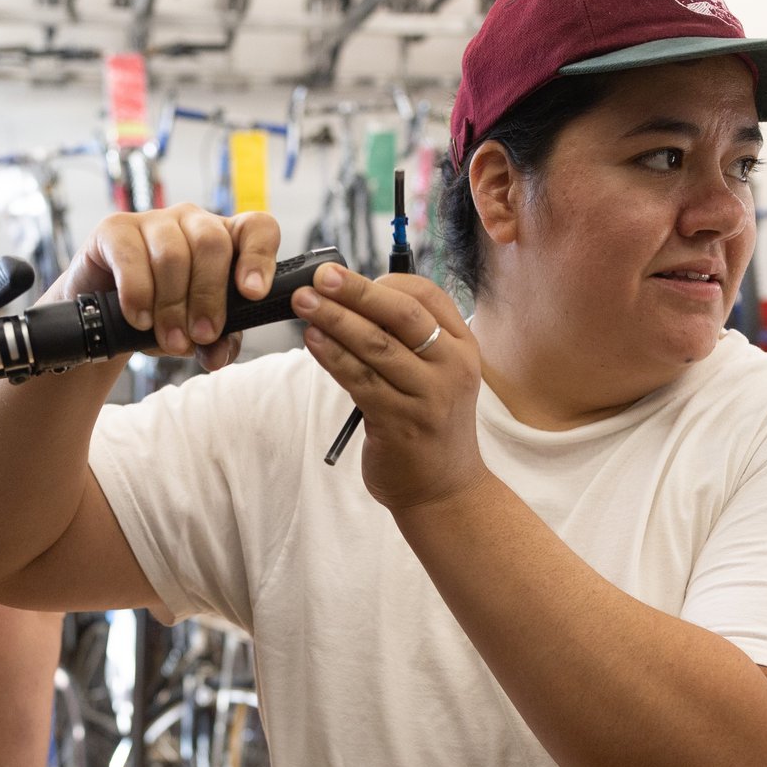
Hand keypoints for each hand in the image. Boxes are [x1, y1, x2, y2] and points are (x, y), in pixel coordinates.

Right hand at [60, 203, 280, 370]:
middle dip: (208, 296)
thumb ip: (217, 343)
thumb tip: (218, 355)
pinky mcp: (115, 228)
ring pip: (172, 254)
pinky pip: (131, 257)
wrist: (106, 316)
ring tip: (170, 340)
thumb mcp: (197, 333)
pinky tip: (140, 319)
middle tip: (201, 335)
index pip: (258, 228)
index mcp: (226, 240)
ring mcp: (153, 220)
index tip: (253, 294)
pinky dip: (138, 294)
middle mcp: (193, 221)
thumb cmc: (162, 316)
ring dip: (172, 305)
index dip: (260, 257)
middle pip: (212, 243)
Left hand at [294, 263, 487, 512]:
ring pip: (377, 345)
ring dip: (335, 320)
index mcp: (462, 347)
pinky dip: (333, 356)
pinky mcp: (401, 423)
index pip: (426, 296)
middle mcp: (452, 367)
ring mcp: (429, 396)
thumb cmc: (428, 426)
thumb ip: (407, 341)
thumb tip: (352, 300)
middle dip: (356, 291)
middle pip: (401, 315)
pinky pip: (360, 380)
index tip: (347, 277)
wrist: (444, 490)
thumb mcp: (435, 376)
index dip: (383, 282)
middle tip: (320, 276)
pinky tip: (313, 340)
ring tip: (304, 304)